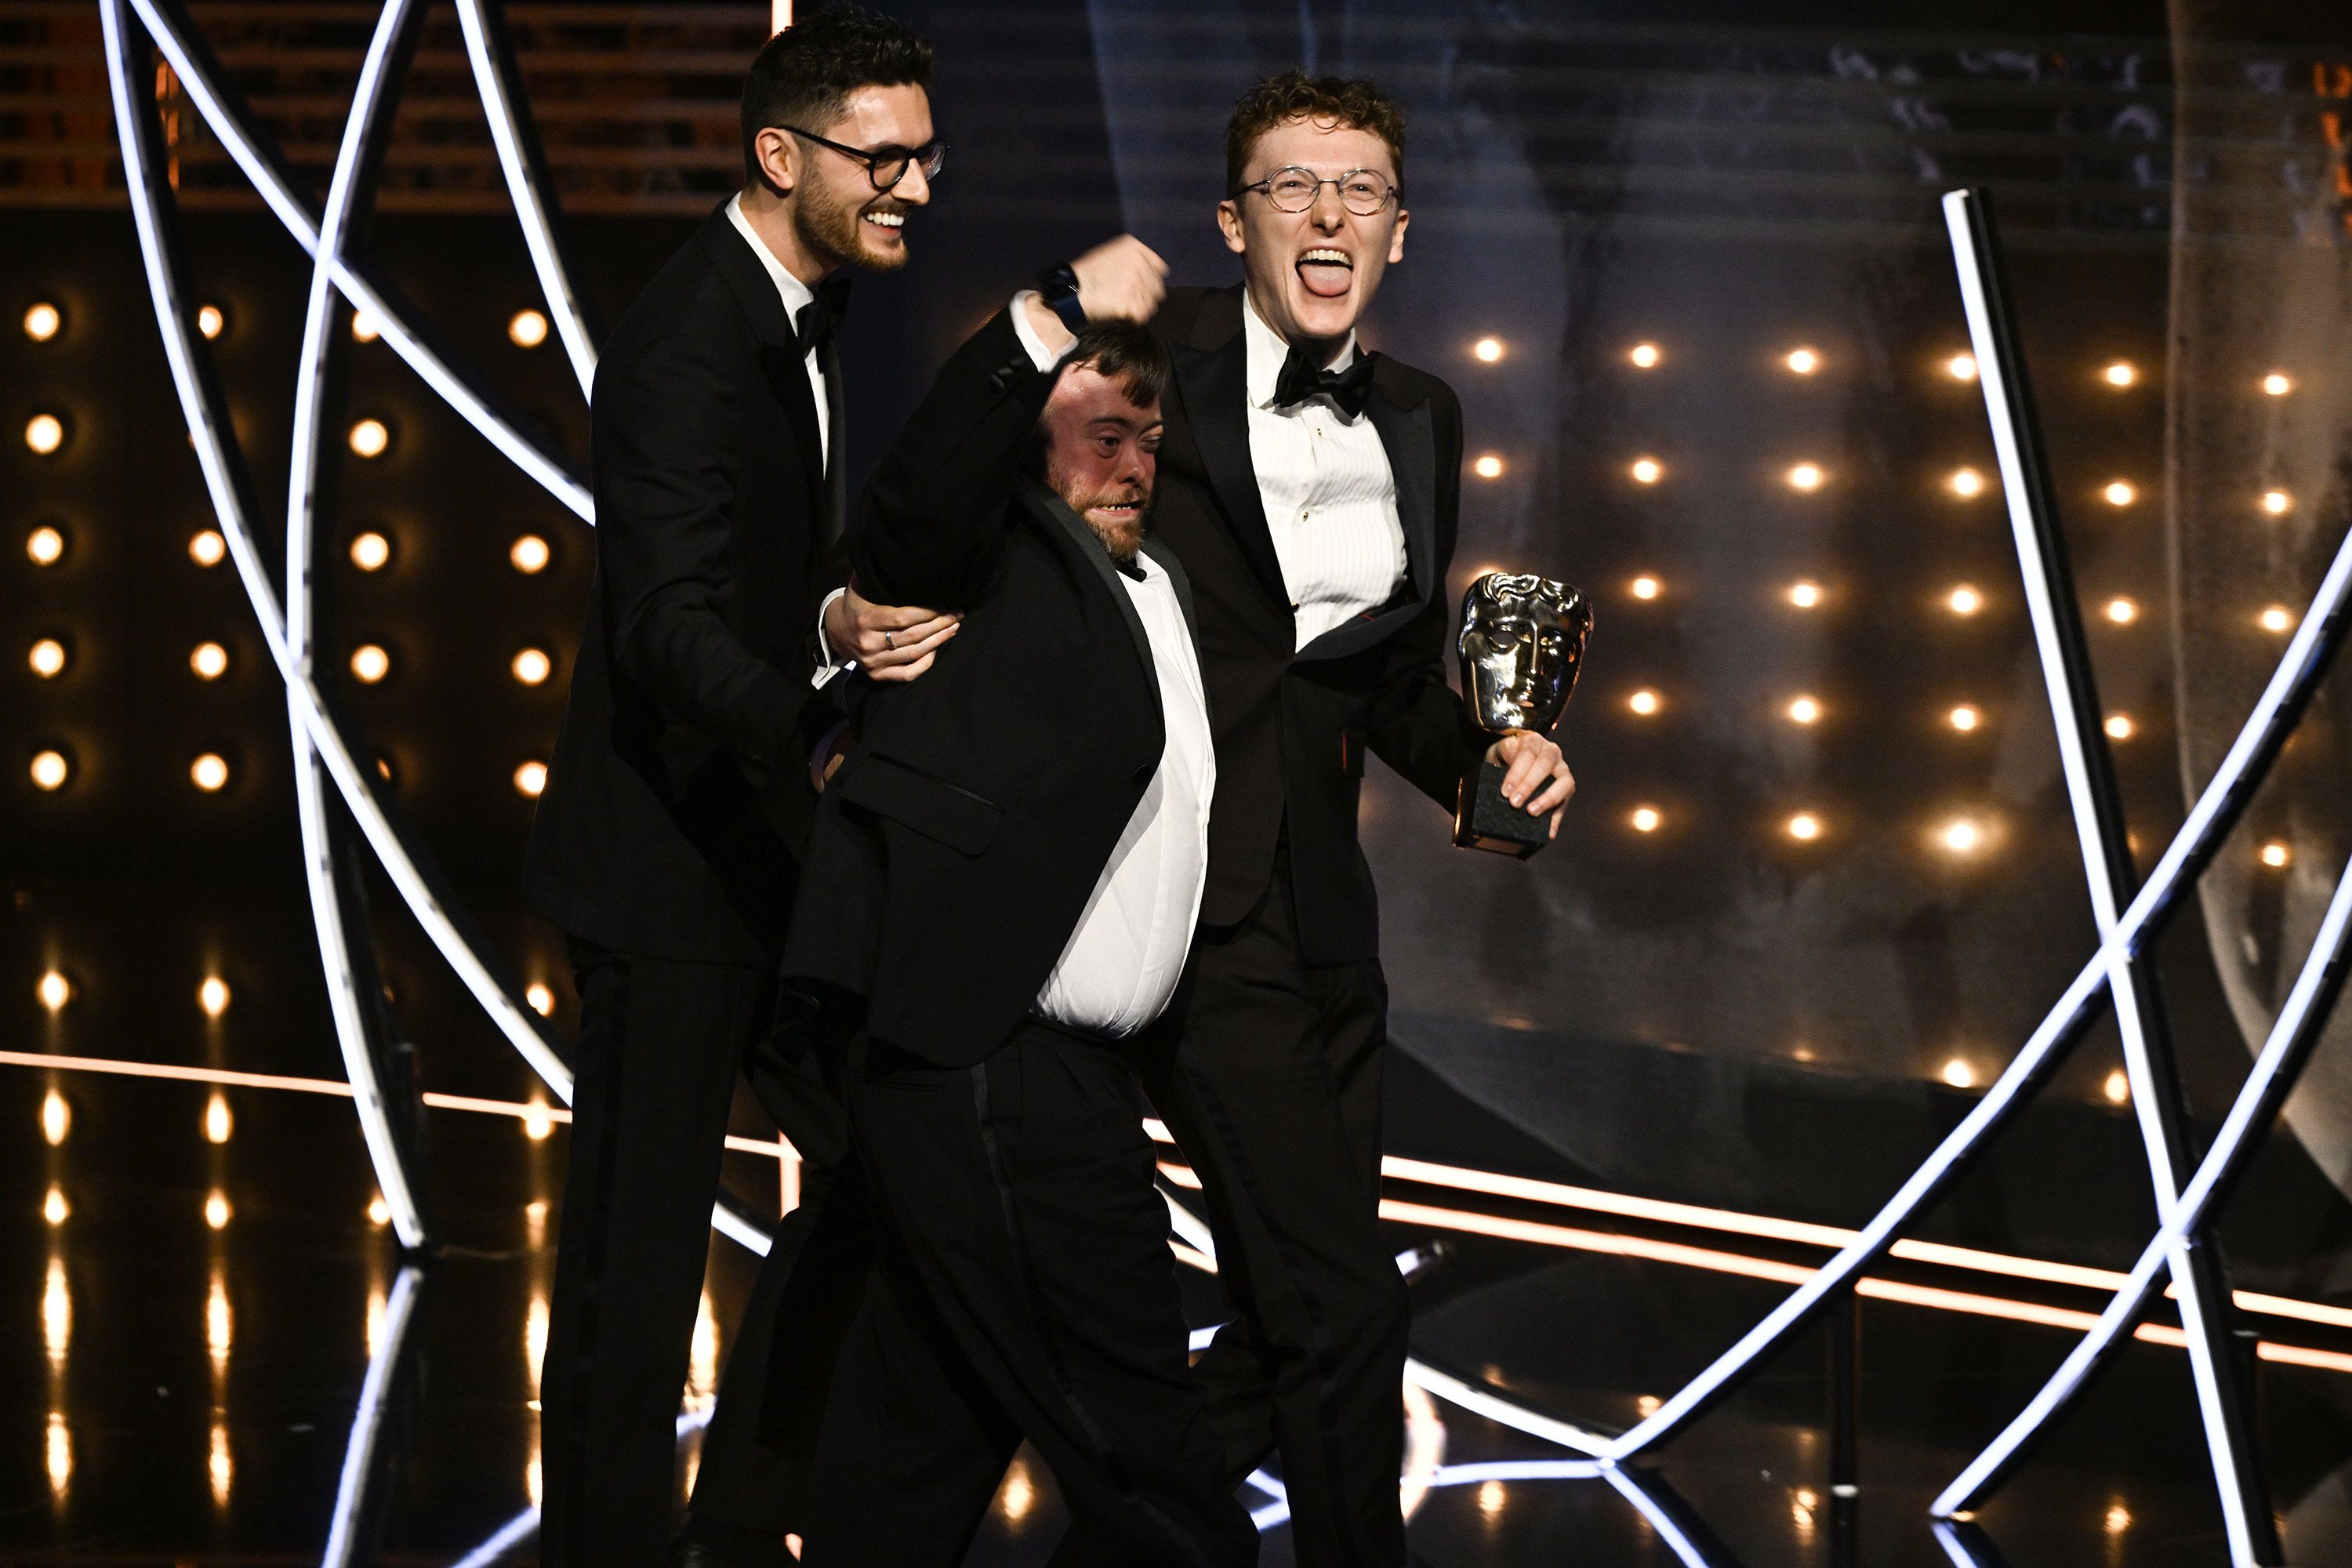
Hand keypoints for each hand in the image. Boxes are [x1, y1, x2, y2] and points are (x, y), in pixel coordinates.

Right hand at [824, 585, 957, 684]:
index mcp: (865, 619)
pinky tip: (937, 649)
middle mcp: (869, 643)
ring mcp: (873, 662)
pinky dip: (926, 663)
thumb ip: (879, 577)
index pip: (903, 618)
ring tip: (954, 627)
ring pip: (914, 653)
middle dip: (940, 624)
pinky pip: (908, 674)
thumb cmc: (856, 604)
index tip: (944, 603)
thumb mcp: (861, 586)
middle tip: (957, 614)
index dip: (928, 612)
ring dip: (939, 640)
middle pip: (913, 636)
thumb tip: (902, 561)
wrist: (836, 631)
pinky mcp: (877, 675)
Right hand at [1072, 234, 1166, 323]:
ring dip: (1140, 306)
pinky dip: (1133, 318)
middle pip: (1157, 286)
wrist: (1071, 292)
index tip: (1138, 287)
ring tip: (1121, 305)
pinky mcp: (1133, 303)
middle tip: (1126, 299)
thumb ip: (1130, 258)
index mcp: (1133, 248)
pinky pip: (1143, 314)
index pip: (1158, 268)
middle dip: (1145, 295)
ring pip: (1152, 301)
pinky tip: (1120, 312)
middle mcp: (1138, 263)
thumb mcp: (1108, 254)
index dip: (1149, 280)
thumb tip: (1148, 270)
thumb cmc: (1085, 275)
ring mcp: (1136, 283)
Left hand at [1485, 730, 1575, 840]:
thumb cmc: (1506, 756)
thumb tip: (1504, 782)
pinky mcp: (1567, 787)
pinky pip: (1566, 802)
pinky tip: (1549, 832)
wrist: (1515, 756)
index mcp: (1533, 741)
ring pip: (1564, 781)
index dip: (1517, 772)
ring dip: (1548, 798)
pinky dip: (1557, 818)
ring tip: (1531, 813)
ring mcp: (1562, 769)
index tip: (1505, 791)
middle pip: (1545, 766)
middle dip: (1529, 786)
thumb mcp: (1498, 752)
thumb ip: (1499, 759)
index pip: (1528, 753)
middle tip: (1514, 803)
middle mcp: (1552, 752)